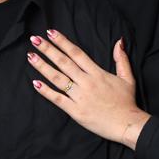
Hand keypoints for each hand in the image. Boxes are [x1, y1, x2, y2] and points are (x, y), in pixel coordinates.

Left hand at [27, 29, 150, 146]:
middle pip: (64, 62)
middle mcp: (86, 82)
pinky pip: (58, 99)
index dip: (62, 42)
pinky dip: (46, 91)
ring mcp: (80, 96)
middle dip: (48, 50)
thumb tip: (118, 42)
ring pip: (58, 78)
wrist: (127, 124)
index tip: (50, 33)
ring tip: (30, 56)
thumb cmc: (126, 102)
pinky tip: (35, 83)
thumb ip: (121, 59)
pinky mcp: (75, 111)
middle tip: (35, 39)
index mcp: (97, 73)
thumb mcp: (127, 78)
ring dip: (43, 67)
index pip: (76, 53)